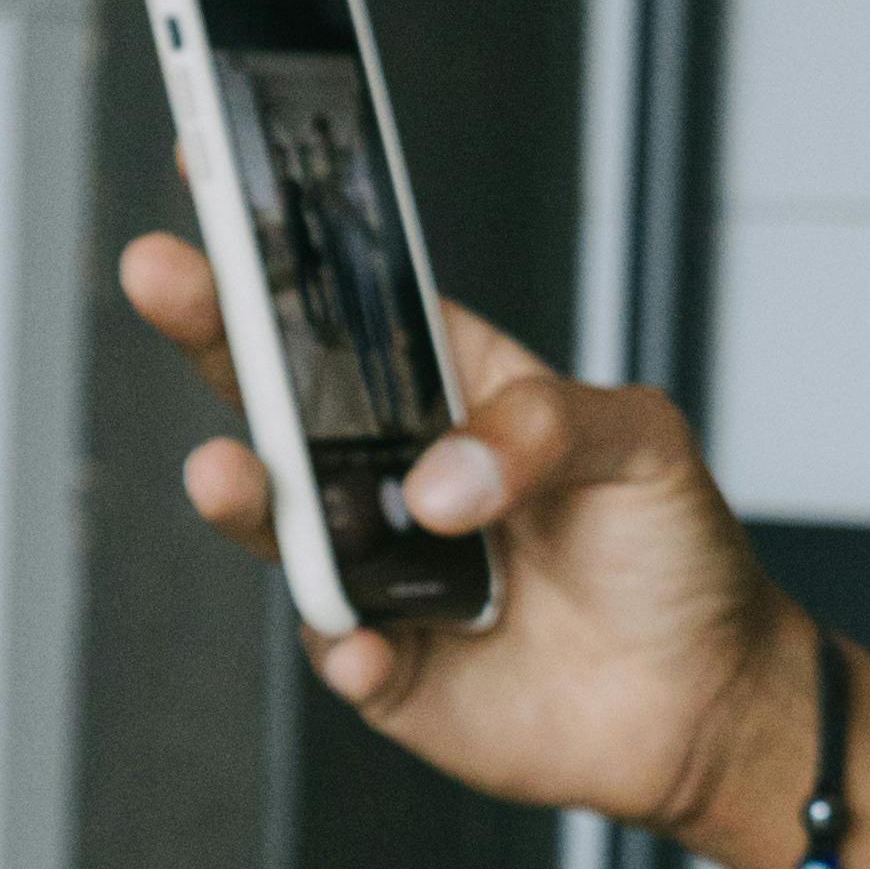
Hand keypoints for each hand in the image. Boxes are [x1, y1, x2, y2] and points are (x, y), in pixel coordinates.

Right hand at [118, 227, 801, 842]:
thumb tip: (438, 480)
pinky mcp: (389, 665)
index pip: (350, 305)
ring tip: (224, 472)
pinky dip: (346, 645)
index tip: (212, 168)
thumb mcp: (640, 443)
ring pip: (285, 524)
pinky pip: (340, 649)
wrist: (705, 700)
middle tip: (163, 274)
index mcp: (451, 390)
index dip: (280, 242)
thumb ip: (546, 427)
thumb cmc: (673, 553)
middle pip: (280, 395)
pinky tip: (367, 643)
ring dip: (247, 497)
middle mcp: (398, 473)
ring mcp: (383, 568)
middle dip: (214, 330)